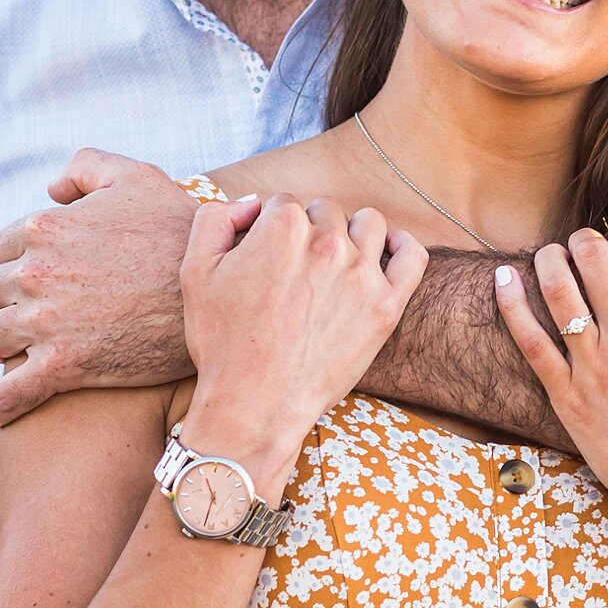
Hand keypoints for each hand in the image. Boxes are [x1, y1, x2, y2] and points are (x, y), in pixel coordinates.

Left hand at [0, 150, 258, 426]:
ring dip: (2, 345)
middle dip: (12, 302)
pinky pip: (10, 393)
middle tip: (35, 317)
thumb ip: (88, 167)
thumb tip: (52, 189)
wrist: (216, 295)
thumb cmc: (179, 233)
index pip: (6, 248)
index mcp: (46, 228)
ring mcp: (45, 322)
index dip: (23, 262)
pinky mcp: (62, 368)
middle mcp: (36, 273)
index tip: (41, 279)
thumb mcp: (138, 178)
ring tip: (18, 356)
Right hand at [181, 193, 427, 487]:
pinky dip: (402, 246)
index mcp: (281, 225)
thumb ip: (215, 219)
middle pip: (325, 211)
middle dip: (309, 232)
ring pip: (368, 224)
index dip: (271, 230)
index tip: (267, 260)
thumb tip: (252, 203)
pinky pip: (413, 257)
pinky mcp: (385, 306)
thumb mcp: (194, 271)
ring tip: (334, 264)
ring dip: (351, 234)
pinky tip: (387, 252)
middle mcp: (326, 241)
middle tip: (295, 272)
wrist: (255, 404)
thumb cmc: (222, 343)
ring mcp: (361, 273)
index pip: (284, 203)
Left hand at [494, 224, 607, 545]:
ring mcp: (595, 367)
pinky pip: (529, 341)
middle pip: (592, 258)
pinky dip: (511, 304)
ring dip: (548, 260)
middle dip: (585, 242)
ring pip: (557, 290)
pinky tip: (503, 280)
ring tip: (549, 254)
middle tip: (583, 247)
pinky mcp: (568, 398)